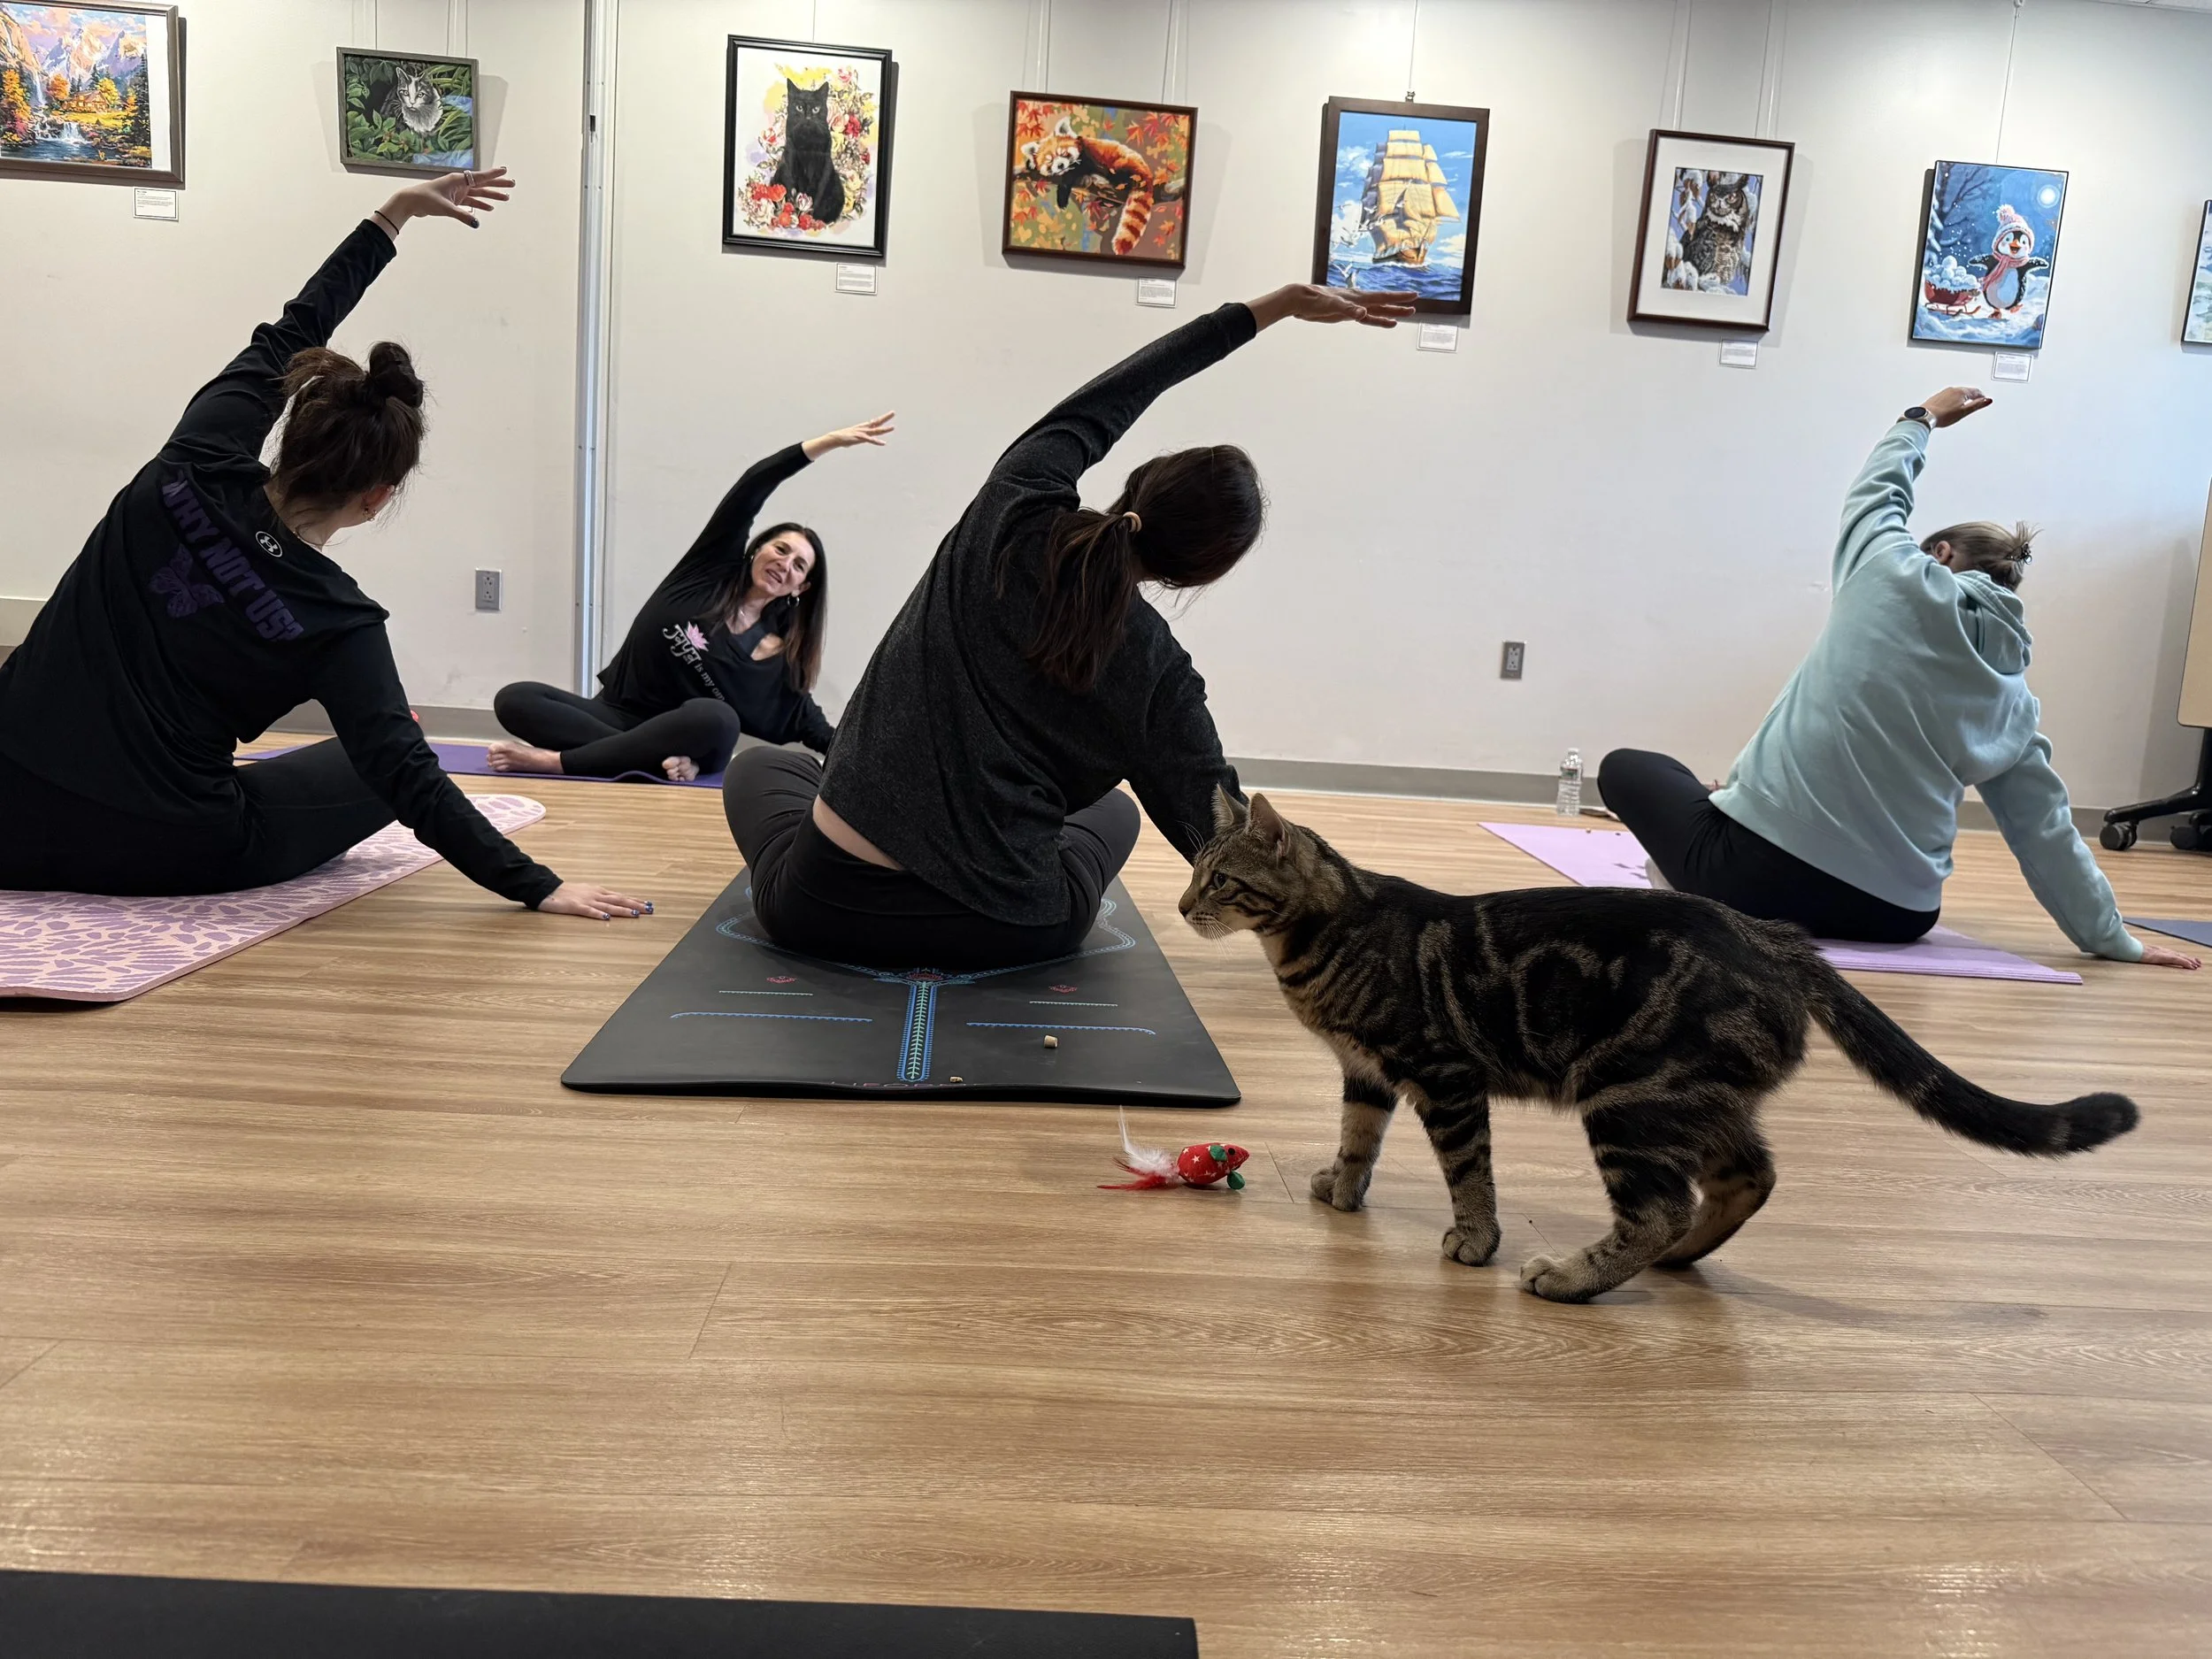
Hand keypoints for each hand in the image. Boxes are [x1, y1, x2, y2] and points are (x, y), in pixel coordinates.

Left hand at [379, 166, 514, 232]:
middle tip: (512, 184)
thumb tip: (477, 223)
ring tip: (505, 198)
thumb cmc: (426, 199)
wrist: (412, 202)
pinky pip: (471, 202)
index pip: (480, 177)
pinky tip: (489, 208)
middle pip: (482, 184)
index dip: (494, 175)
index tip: (505, 171)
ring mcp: (457, 192)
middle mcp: (459, 184)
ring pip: (478, 193)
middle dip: (497, 184)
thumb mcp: (446, 208)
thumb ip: (462, 215)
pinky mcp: (454, 200)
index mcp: (458, 180)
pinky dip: (480, 204)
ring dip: (491, 196)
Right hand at [538, 881, 652, 920]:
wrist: (546, 889)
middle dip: (635, 905)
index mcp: (598, 891)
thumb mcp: (586, 892)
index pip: (620, 896)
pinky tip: (607, 918)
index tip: (648, 904)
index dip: (634, 900)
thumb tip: (612, 903)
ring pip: (608, 906)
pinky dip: (598, 914)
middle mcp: (595, 894)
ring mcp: (586, 900)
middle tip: (650, 909)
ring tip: (636, 913)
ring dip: (622, 910)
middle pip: (619, 900)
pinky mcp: (575, 907)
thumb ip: (599, 897)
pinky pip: (588, 911)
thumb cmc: (566, 892)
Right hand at [803, 411, 895, 457]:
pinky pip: (870, 440)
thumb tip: (858, 439)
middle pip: (877, 422)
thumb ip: (859, 437)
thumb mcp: (853, 436)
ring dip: (885, 429)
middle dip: (886, 417)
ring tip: (893, 427)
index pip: (874, 422)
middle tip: (893, 412)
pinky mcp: (860, 438)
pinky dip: (877, 441)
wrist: (835, 437)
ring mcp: (862, 432)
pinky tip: (883, 443)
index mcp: (863, 427)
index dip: (881, 419)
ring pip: (876, 430)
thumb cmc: (844, 438)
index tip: (888, 415)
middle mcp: (864, 428)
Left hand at [1248, 283, 1418, 329]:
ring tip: (1406, 314)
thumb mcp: (1331, 306)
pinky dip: (1378, 320)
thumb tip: (1363, 313)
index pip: (1382, 297)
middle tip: (1415, 306)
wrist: (1300, 300)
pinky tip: (1387, 322)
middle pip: (1384, 303)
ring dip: (1391, 313)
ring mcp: (1353, 307)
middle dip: (1399, 305)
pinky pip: (1367, 318)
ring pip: (1378, 311)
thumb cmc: (1315, 300)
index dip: (1398, 297)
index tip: (1413, 295)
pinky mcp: (1347, 314)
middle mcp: (1358, 300)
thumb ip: (1348, 309)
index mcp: (1357, 297)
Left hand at [1921, 386, 1991, 427]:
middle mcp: (1952, 390)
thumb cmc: (1943, 415)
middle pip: (1966, 391)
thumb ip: (1977, 405)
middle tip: (1977, 400)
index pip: (1975, 391)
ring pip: (1957, 393)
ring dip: (1963, 397)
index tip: (1984, 399)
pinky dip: (1954, 399)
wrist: (1925, 416)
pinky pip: (1949, 396)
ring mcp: (1944, 393)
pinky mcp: (1937, 397)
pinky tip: (1952, 405)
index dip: (1981, 396)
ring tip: (1965, 403)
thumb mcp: (1964, 411)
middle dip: (1973, 395)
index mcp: (1961, 392)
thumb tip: (1988, 400)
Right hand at [2136, 942, 2200, 970]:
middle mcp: (2162, 951)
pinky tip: (2191, 966)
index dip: (2180, 957)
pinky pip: (2177, 960)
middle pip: (2178, 955)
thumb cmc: (2130, 951)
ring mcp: (2163, 953)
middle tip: (2197, 962)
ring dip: (2189, 961)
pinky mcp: (2164, 956)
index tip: (2187, 960)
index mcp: (2156, 951)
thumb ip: (2138, 954)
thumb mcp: (2135, 954)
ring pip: (2180, 957)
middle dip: (2188, 959)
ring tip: (2197, 965)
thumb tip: (2134, 956)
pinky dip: (2185, 963)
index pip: (2171, 954)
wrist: (2128, 948)